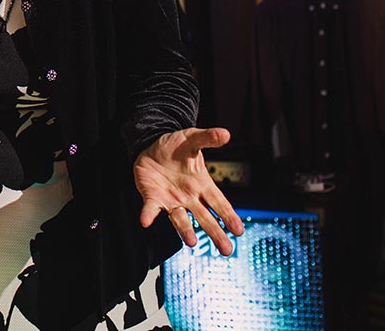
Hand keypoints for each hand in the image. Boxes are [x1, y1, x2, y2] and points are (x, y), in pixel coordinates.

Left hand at [134, 127, 243, 255]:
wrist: (150, 145)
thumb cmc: (175, 146)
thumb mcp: (191, 138)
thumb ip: (207, 138)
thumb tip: (226, 133)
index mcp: (201, 184)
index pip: (219, 202)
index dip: (228, 215)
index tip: (239, 230)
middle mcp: (189, 197)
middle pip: (205, 218)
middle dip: (215, 233)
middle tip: (226, 250)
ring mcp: (171, 200)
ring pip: (180, 219)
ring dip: (185, 230)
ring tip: (192, 242)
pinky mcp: (153, 198)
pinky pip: (151, 209)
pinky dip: (148, 215)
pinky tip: (146, 221)